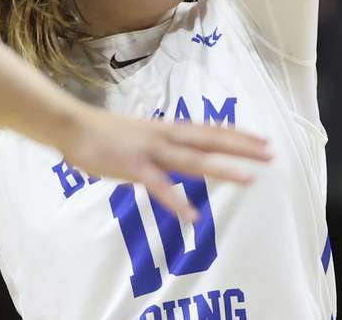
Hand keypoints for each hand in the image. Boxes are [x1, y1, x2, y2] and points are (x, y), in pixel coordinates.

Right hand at [58, 105, 272, 221]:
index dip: (235, 135)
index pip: (207, 130)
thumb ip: (156, 142)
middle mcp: (162, 136)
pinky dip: (176, 202)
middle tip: (271, 154)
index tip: (261, 140)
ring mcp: (149, 151)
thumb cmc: (98, 130)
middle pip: (208, 140)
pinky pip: (159, 187)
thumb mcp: (136, 131)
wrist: (70, 125)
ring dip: (221, 169)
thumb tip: (170, 151)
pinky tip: (192, 216)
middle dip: (241, 148)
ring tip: (248, 179)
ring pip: (192, 160)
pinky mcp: (132, 167)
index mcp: (163, 128)